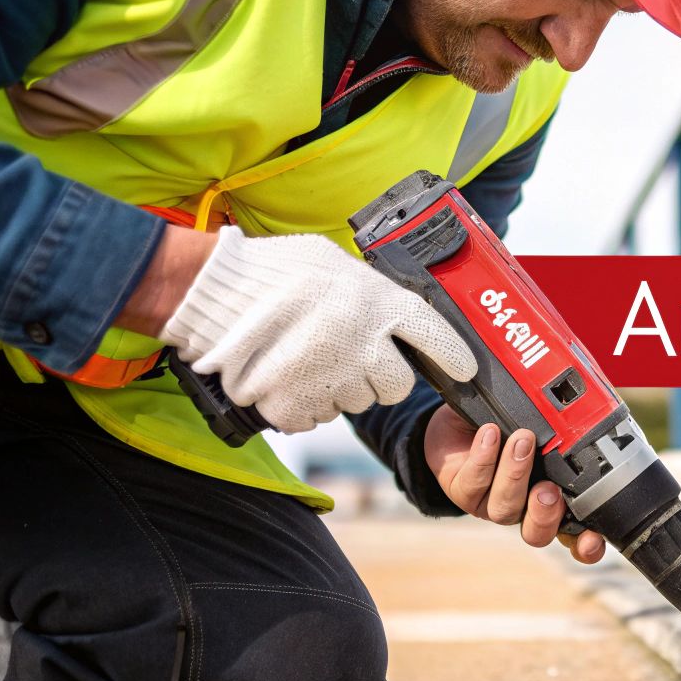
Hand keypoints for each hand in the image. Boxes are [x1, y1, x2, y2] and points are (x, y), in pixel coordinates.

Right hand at [161, 226, 477, 431]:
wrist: (214, 293)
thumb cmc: (274, 270)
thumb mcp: (334, 264)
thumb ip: (368, 292)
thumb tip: (387, 311)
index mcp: (380, 305)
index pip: (435, 337)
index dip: (454, 356)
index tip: (466, 370)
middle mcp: (366, 346)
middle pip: (397, 385)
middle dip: (383, 377)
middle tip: (357, 358)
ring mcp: (334, 380)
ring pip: (356, 401)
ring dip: (340, 387)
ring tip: (310, 357)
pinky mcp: (300, 406)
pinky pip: (316, 416)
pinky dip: (305, 403)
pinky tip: (288, 376)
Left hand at [423, 405, 605, 563]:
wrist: (461, 421)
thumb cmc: (511, 422)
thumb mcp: (544, 423)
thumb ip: (565, 427)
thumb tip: (585, 410)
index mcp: (553, 499)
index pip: (576, 535)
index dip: (586, 544)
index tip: (592, 538)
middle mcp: (524, 508)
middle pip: (538, 533)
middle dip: (545, 514)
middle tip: (547, 489)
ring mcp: (492, 504)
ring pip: (505, 508)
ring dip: (515, 474)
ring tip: (521, 440)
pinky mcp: (463, 493)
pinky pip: (473, 484)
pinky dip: (484, 458)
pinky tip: (490, 434)